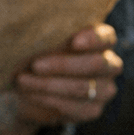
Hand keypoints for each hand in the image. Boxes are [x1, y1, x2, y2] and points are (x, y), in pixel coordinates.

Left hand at [0, 24, 123, 134]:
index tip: (74, 42)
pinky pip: (75, 108)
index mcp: (103, 40)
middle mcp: (110, 64)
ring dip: (49, 84)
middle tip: (35, 64)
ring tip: (23, 80)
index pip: (106, 37)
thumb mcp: (43, 39)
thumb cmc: (39, 51)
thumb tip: (35, 25)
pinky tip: (30, 94)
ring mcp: (105, 89)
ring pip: (82, 88)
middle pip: (96, 64)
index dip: (93, 39)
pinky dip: (49, 100)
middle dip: (63, 64)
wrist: (30, 85)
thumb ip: (48, 33)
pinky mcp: (94, 110)